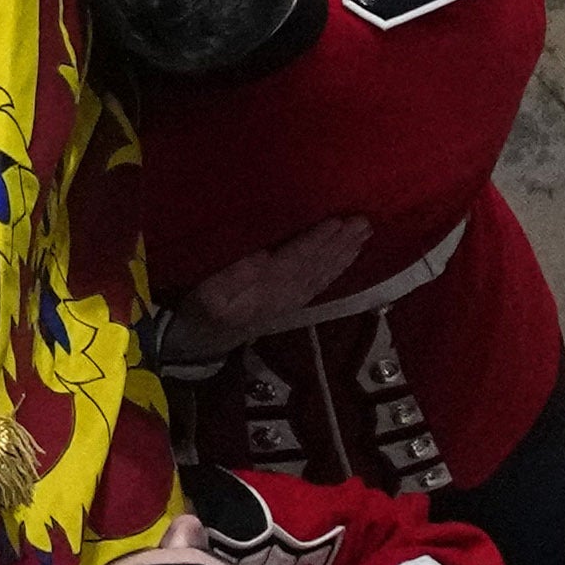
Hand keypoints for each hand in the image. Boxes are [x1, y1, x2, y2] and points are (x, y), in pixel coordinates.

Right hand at [172, 220, 368, 344]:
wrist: (202, 342)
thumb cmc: (201, 310)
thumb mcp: (206, 295)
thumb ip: (232, 278)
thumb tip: (263, 256)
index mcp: (264, 291)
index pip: (296, 261)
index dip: (316, 241)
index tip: (336, 222)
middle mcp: (284, 296)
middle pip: (317, 267)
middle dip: (340, 244)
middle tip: (363, 222)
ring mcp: (291, 301)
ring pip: (323, 274)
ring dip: (344, 253)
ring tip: (364, 233)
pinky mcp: (291, 303)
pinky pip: (320, 284)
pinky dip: (337, 268)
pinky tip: (349, 255)